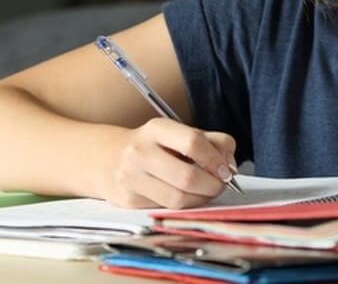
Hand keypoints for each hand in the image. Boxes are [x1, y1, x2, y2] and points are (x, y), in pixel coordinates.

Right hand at [103, 118, 236, 208]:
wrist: (107, 158)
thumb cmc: (154, 145)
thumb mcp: (179, 133)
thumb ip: (212, 142)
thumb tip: (230, 165)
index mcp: (157, 129)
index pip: (193, 142)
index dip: (216, 159)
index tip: (227, 170)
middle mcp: (140, 151)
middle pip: (188, 177)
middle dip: (213, 185)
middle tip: (221, 185)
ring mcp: (131, 177)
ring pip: (178, 198)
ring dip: (202, 199)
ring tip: (207, 192)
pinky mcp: (128, 200)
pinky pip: (166, 208)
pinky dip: (185, 205)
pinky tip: (187, 197)